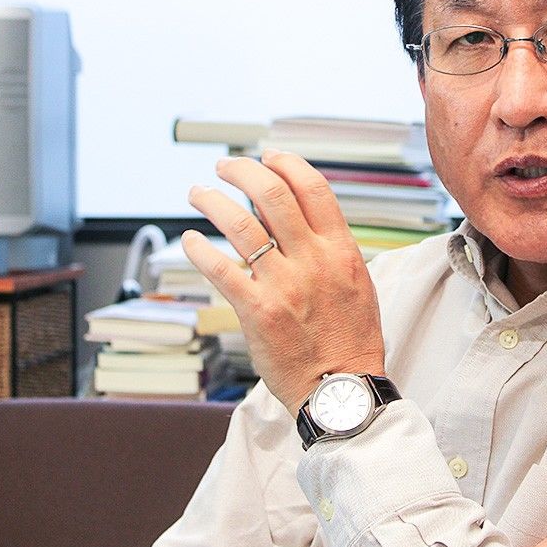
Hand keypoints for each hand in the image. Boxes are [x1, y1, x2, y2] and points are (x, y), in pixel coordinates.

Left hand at [183, 150, 385, 414]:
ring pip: (240, 224)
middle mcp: (314, 261)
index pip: (314, 187)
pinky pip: (220, 269)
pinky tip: (190, 240)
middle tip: (225, 166)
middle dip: (243, 170)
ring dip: (212, 200)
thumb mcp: (356, 283)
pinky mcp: (257, 311)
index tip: (268, 156)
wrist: (341, 390)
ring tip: (198, 192)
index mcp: (342, 250)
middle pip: (273, 194)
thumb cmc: (350, 341)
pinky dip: (199, 249)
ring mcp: (284, 285)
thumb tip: (293, 219)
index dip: (286, 163)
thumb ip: (330, 249)